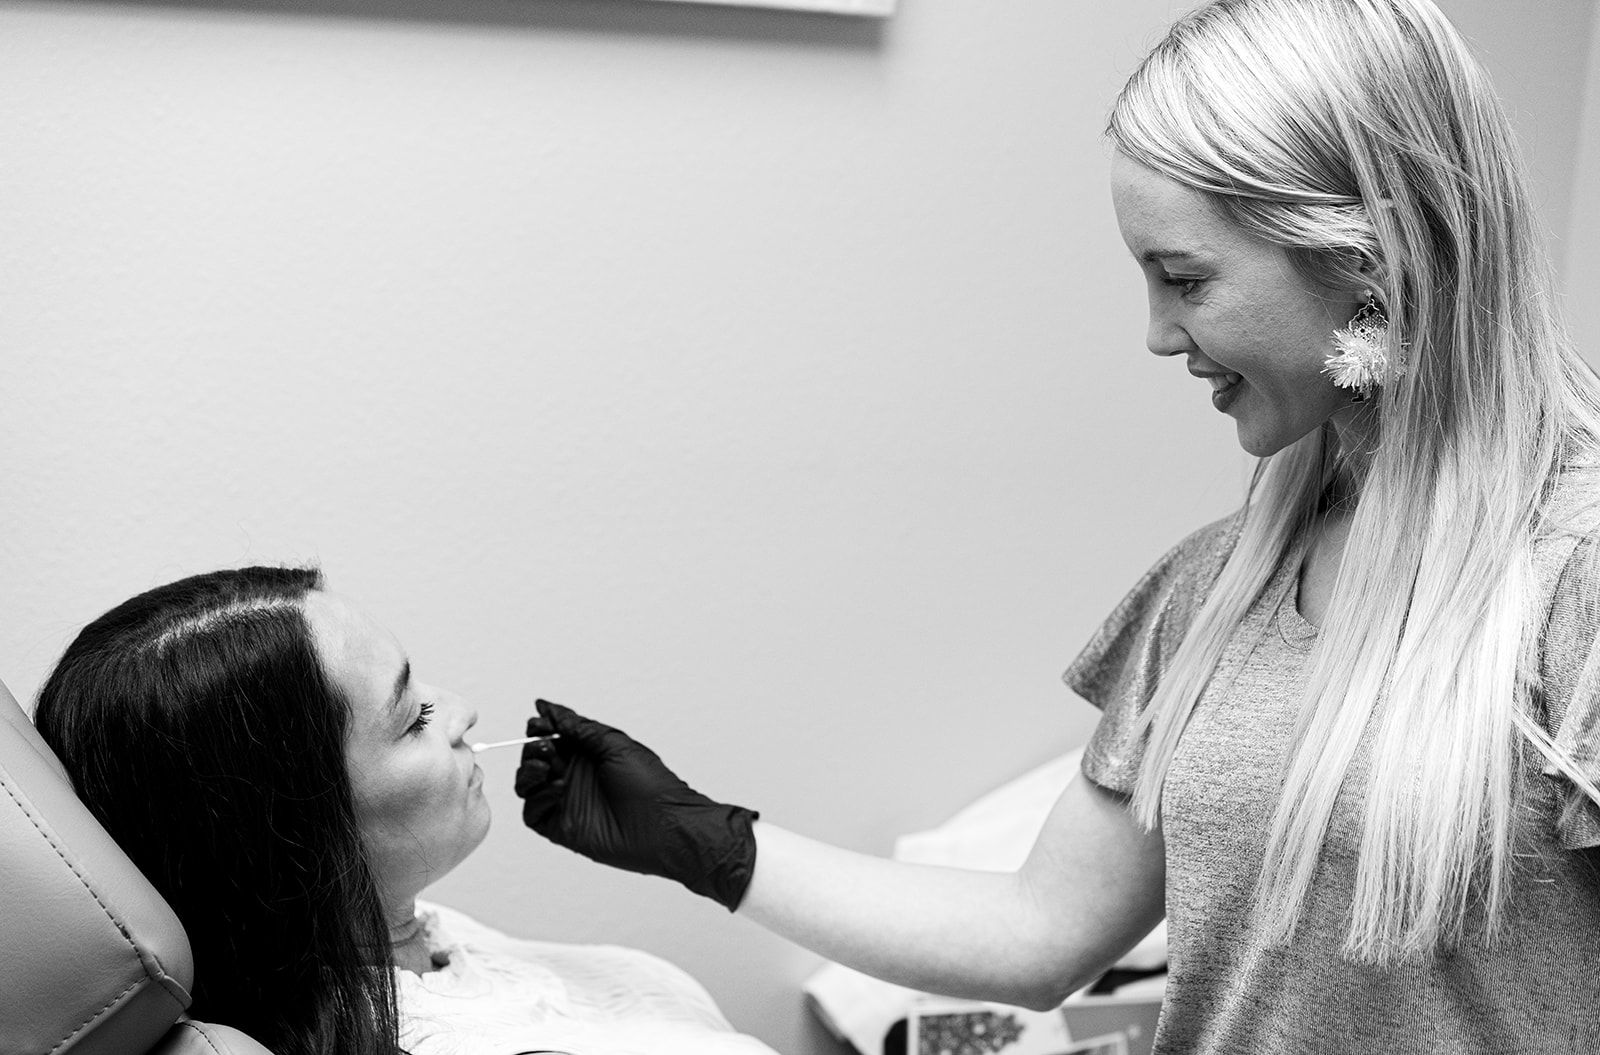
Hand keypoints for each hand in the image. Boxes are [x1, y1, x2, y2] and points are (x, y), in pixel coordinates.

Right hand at [514, 699, 759, 910]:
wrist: (664, 825)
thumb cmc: (650, 784)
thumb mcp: (613, 743)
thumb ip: (577, 726)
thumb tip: (546, 707)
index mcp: (587, 754)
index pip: (550, 737)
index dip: (539, 729)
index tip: (536, 723)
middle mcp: (574, 777)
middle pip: (534, 759)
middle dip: (533, 748)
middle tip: (545, 745)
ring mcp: (566, 802)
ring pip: (528, 785)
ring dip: (528, 771)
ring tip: (546, 765)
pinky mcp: (561, 827)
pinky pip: (533, 812)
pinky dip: (537, 798)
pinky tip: (557, 787)